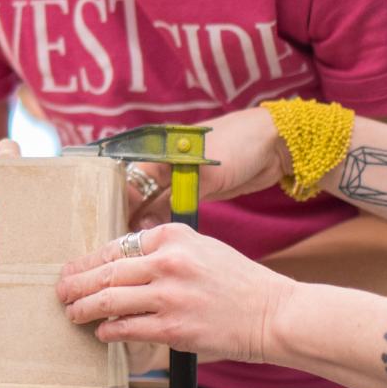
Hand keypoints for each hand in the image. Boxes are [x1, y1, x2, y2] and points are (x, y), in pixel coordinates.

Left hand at [56, 222, 295, 364]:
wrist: (273, 314)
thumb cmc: (238, 282)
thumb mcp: (202, 248)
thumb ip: (165, 248)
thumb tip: (122, 262)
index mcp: (173, 236)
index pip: (117, 245)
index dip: (89, 260)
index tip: (74, 269)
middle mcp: (168, 262)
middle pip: (106, 271)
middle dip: (76, 283)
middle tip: (60, 291)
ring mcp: (169, 296)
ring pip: (110, 300)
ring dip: (84, 308)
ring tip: (72, 313)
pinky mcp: (174, 328)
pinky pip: (128, 328)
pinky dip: (109, 330)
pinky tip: (103, 332)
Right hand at [127, 107, 292, 231]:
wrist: (274, 142)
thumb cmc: (236, 146)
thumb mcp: (203, 173)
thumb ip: (173, 198)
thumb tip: (143, 224)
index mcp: (158, 149)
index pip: (126, 178)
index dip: (117, 202)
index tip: (112, 226)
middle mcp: (163, 162)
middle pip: (136, 192)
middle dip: (128, 216)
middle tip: (121, 241)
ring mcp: (179, 175)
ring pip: (152, 202)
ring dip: (145, 221)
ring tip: (137, 245)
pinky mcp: (195, 188)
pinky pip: (171, 206)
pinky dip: (164, 220)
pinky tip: (157, 236)